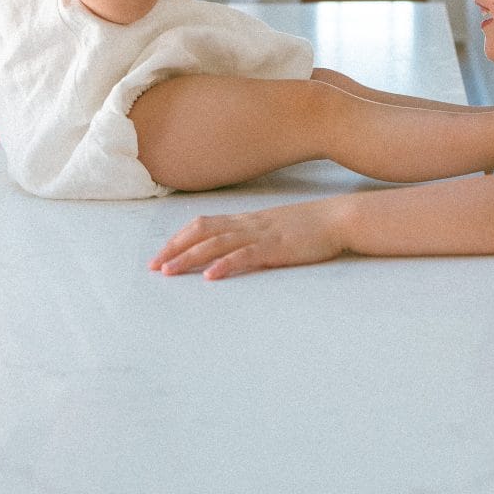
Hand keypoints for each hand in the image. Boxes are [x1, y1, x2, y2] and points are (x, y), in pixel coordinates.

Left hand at [149, 199, 346, 279]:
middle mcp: (248, 224)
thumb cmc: (310, 226)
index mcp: (247, 220)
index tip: (160, 254)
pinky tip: (211, 275)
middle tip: (153, 267)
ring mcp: (261, 235)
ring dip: (190, 257)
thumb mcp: (275, 227)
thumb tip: (233, 248)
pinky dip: (225, 265)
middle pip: (202, 232)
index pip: (204, 225)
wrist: (339, 218)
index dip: (179, 238)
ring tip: (169, 271)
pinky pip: (246, 255)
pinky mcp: (276, 248)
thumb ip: (254, 235)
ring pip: (217, 244)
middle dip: (174, 249)